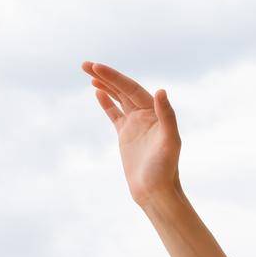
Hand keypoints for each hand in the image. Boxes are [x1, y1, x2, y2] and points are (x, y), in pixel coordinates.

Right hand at [81, 61, 181, 205]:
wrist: (155, 191)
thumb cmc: (165, 169)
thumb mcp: (170, 142)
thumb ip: (167, 116)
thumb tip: (161, 91)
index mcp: (157, 114)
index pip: (133, 89)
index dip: (115, 78)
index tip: (96, 68)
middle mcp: (148, 116)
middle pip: (124, 90)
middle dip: (106, 76)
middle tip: (85, 64)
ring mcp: (136, 124)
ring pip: (119, 98)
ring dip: (105, 85)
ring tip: (88, 72)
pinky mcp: (126, 135)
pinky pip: (115, 113)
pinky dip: (107, 102)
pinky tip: (98, 91)